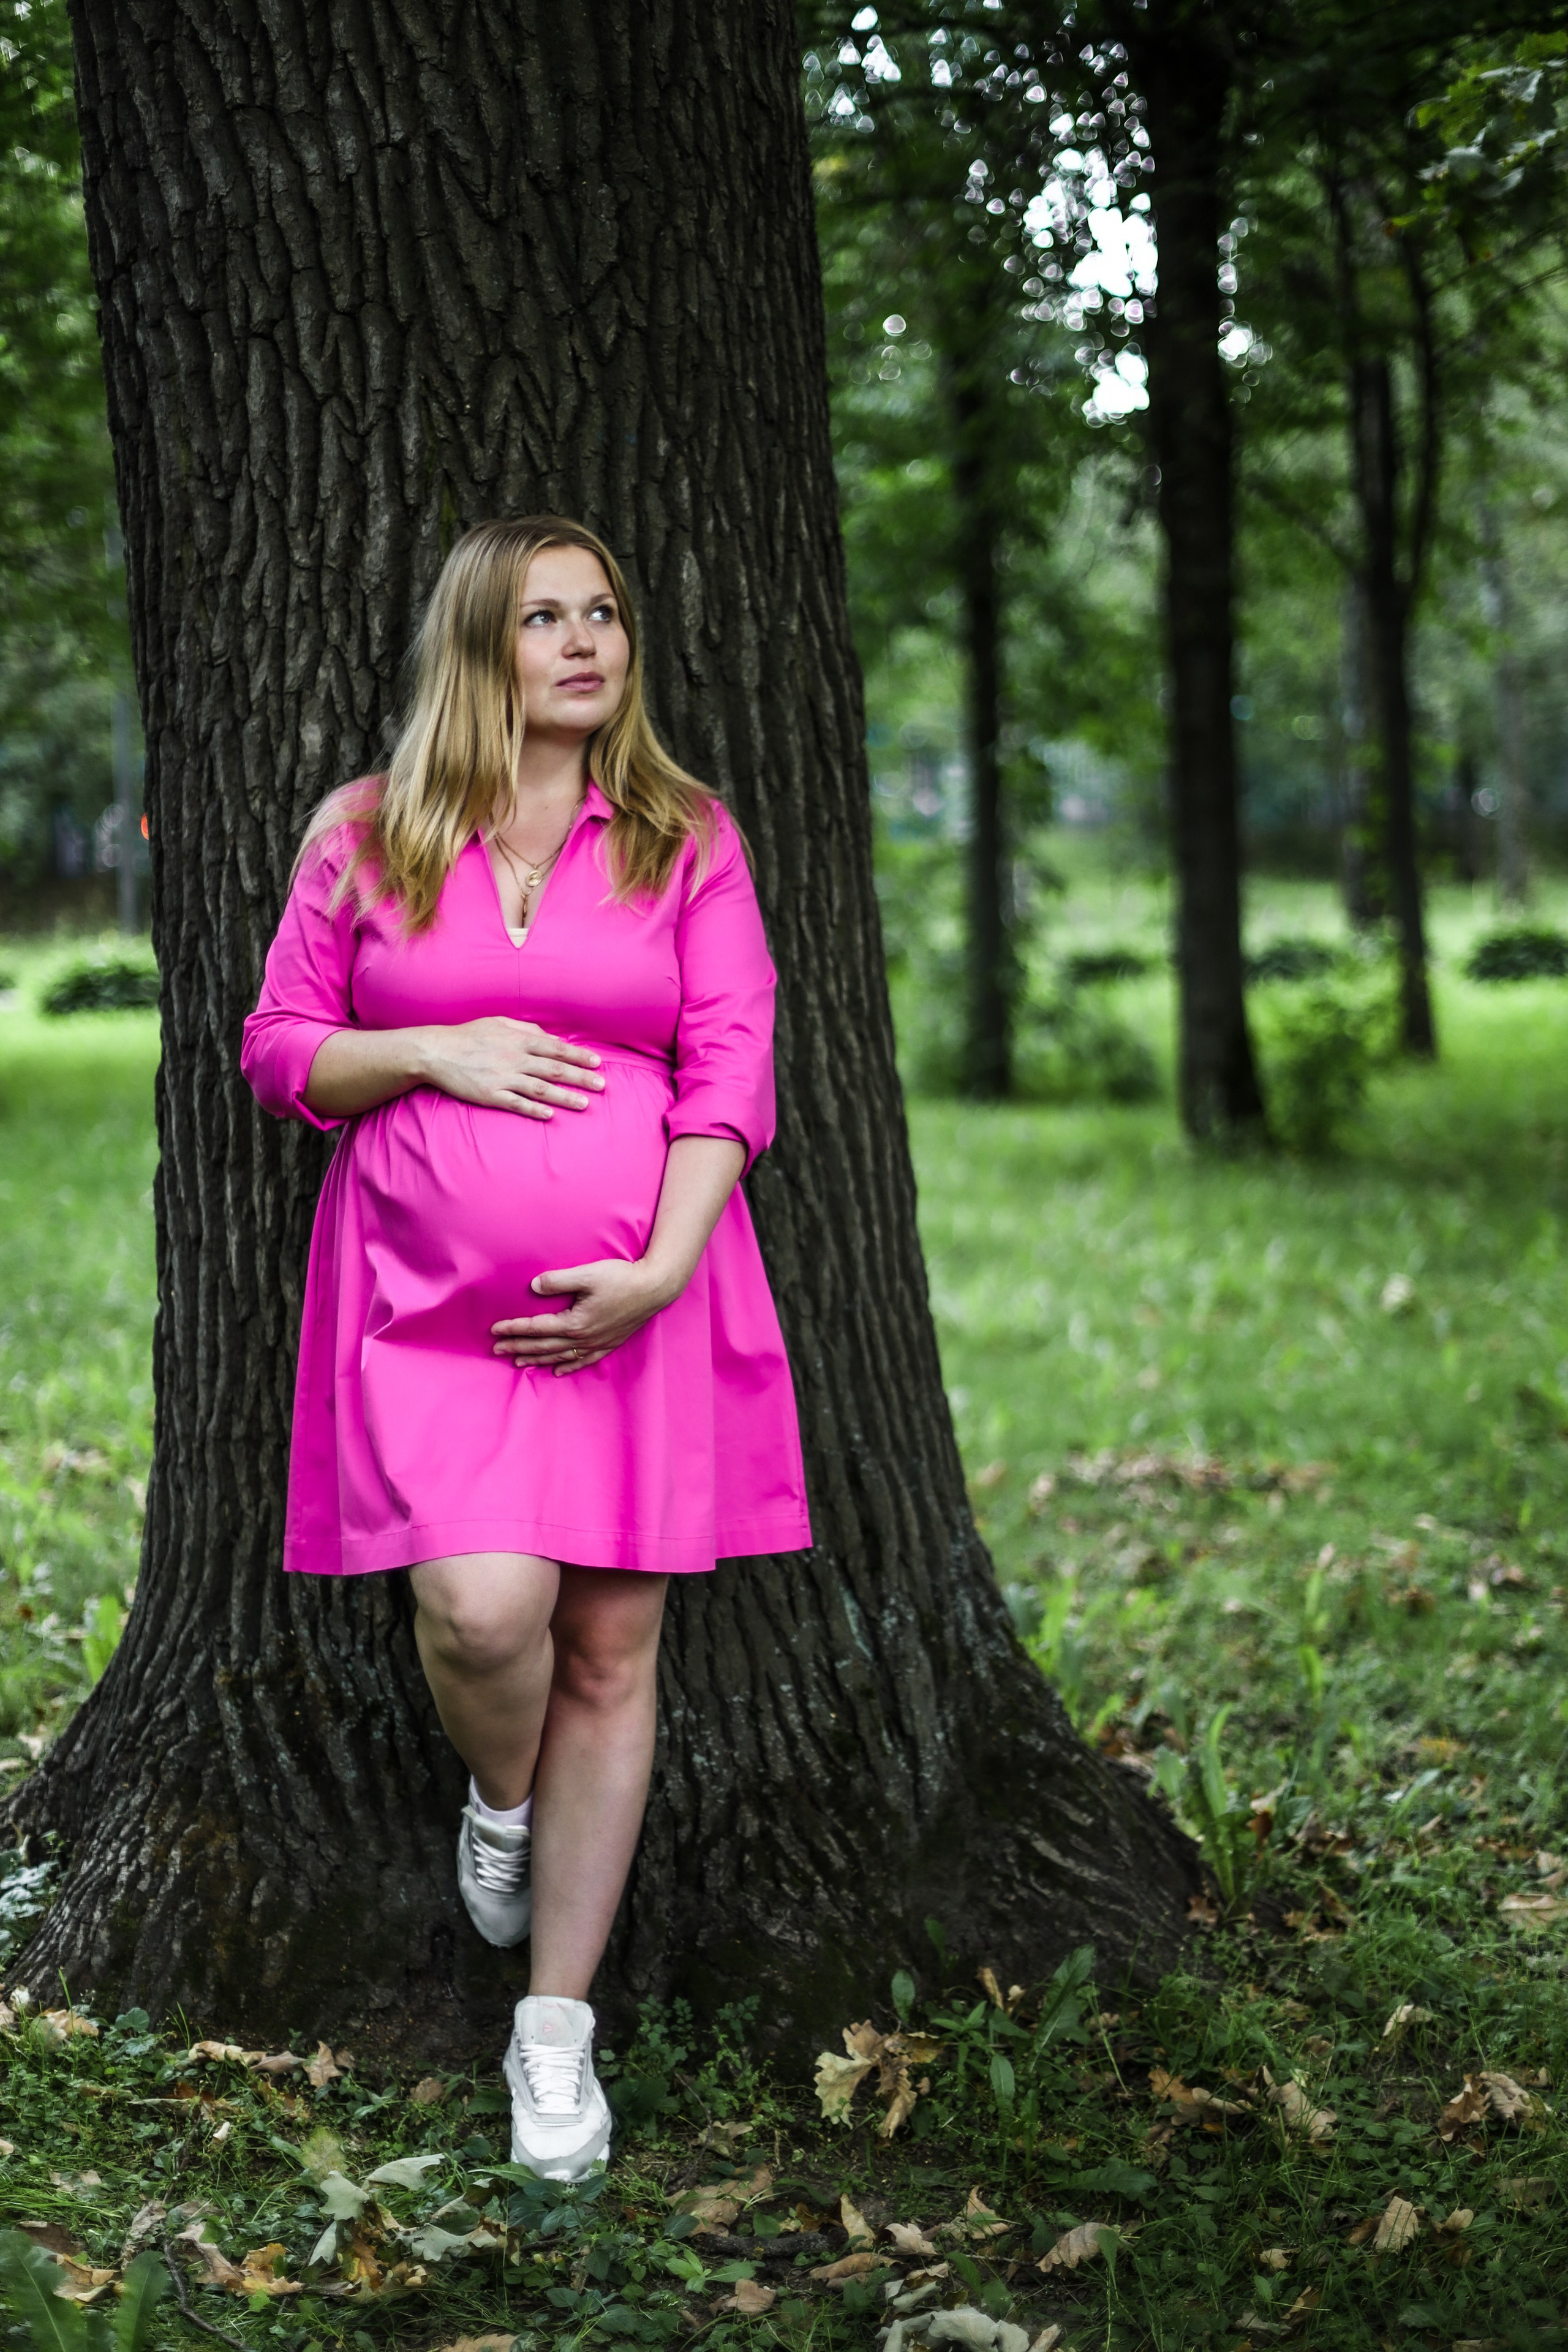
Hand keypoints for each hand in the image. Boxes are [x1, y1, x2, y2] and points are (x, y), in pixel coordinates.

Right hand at [421, 1017, 603, 1117]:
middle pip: (554, 1069)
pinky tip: (550, 1115)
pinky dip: (534, 1110)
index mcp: (518, 1039)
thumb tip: (551, 1036)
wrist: (435, 1051)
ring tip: (584, 1104)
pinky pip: (516, 1104)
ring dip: (564, 1097)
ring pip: (540, 1089)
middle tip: (602, 1086)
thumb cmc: (469, 1035)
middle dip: (581, 1078)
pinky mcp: (490, 1094)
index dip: (579, 1055)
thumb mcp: (498, 1023)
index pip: (556, 1048)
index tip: (597, 1063)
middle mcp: (515, 1058)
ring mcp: (503, 1078)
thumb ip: (526, 1029)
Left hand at [491, 1258, 679, 1374]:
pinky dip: (568, 1367)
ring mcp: (597, 1343)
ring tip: (518, 1363)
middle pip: (544, 1346)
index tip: (495, 1331)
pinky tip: (557, 1371)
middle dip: (518, 1348)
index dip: (514, 1329)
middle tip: (497, 1350)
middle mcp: (583, 1338)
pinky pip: (584, 1360)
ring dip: (537, 1360)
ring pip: (560, 1356)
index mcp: (574, 1322)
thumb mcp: (587, 1274)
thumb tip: (534, 1286)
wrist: (655, 1288)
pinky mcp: (609, 1343)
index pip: (536, 1328)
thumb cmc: (621, 1278)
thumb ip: (558, 1281)